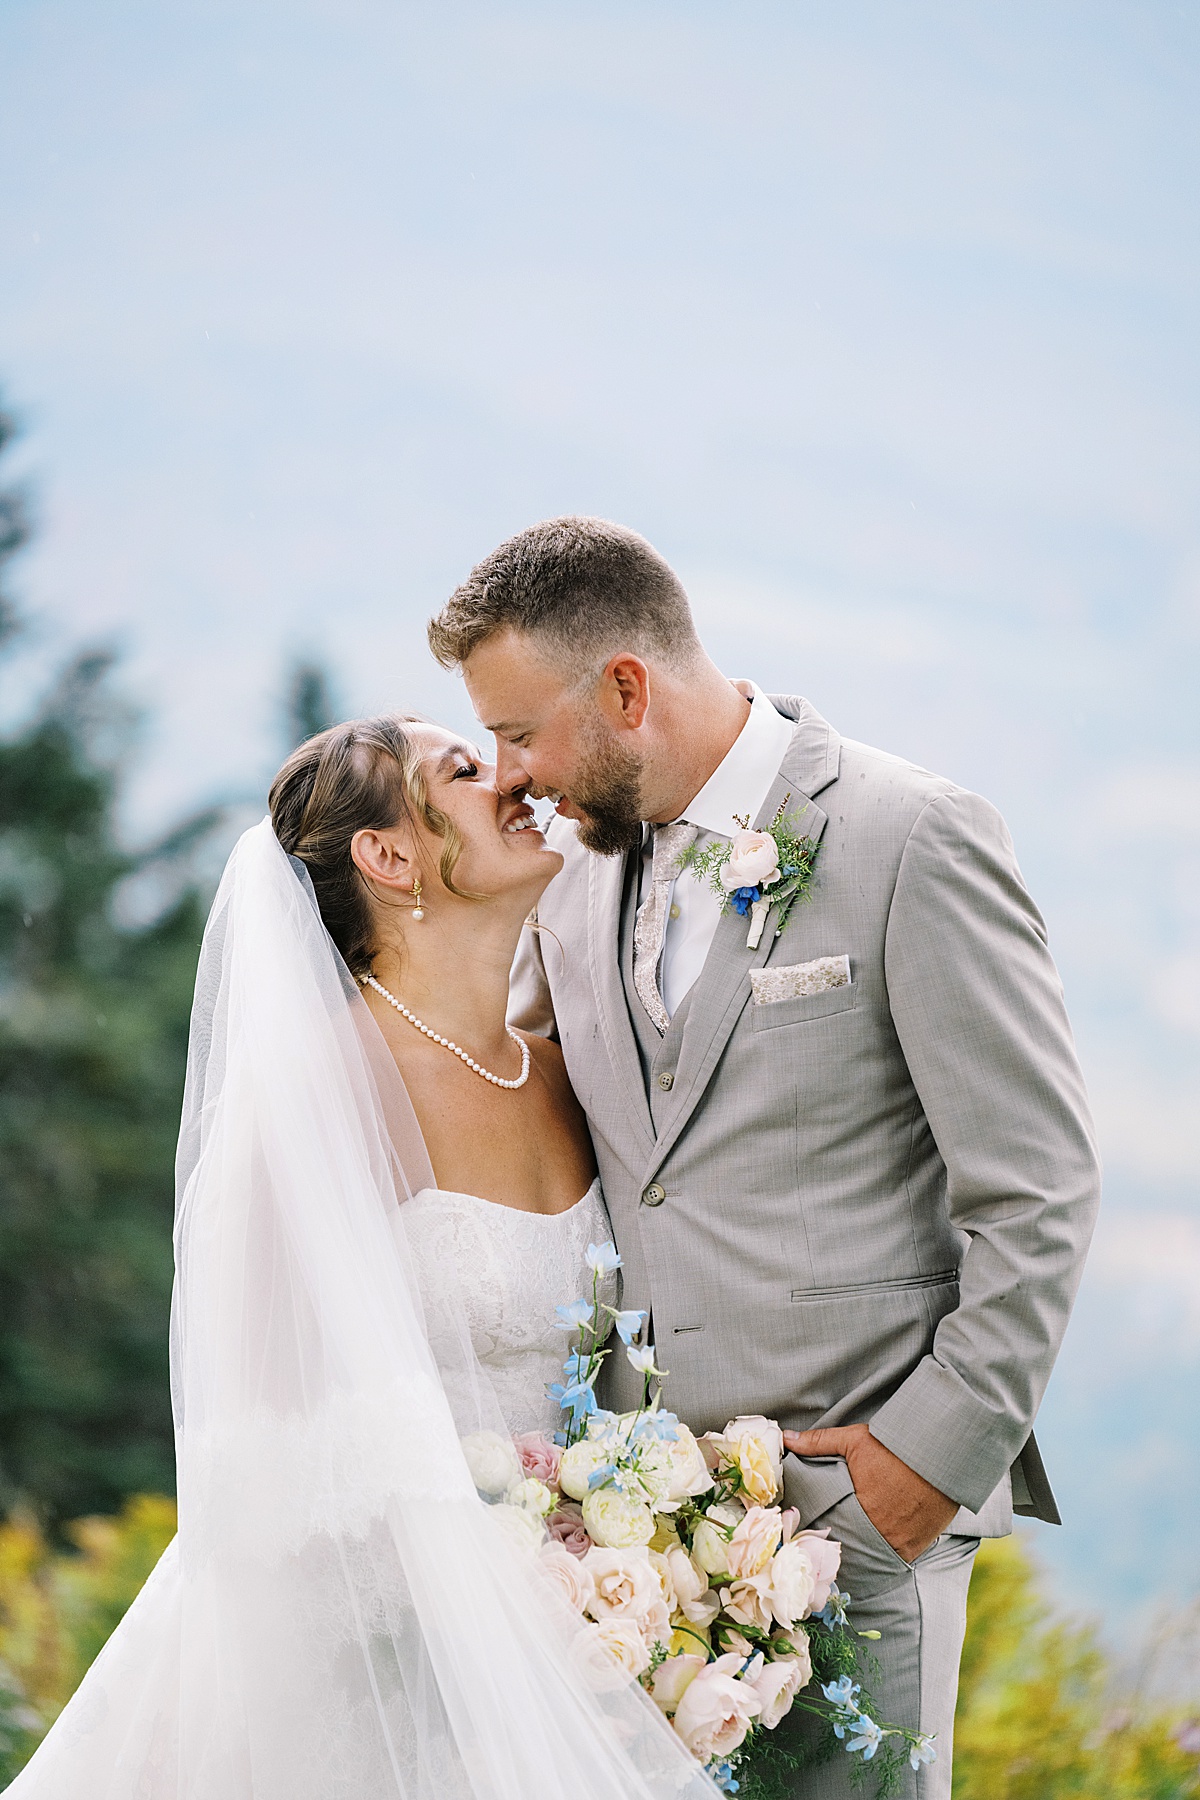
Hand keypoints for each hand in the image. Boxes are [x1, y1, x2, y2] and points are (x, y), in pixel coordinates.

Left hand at [782, 1423, 957, 1562]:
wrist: (941, 1457)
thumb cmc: (896, 1449)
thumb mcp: (855, 1440)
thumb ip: (818, 1442)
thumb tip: (786, 1438)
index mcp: (856, 1512)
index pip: (827, 1537)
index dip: (817, 1539)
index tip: (806, 1541)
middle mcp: (877, 1536)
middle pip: (849, 1554)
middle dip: (838, 1552)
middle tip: (824, 1552)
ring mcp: (898, 1546)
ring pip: (871, 1561)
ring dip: (861, 1557)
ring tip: (848, 1555)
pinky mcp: (916, 1549)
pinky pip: (894, 1561)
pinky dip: (884, 1557)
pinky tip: (875, 1551)